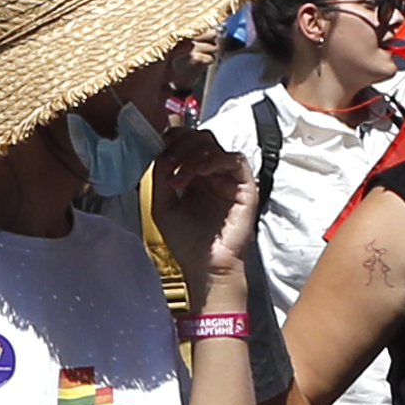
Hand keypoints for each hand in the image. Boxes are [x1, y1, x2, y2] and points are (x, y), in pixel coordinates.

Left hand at [152, 127, 258, 304]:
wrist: (205, 266)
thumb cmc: (186, 241)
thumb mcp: (162, 206)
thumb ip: (160, 178)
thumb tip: (161, 152)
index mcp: (192, 175)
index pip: (185, 142)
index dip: (173, 139)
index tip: (158, 149)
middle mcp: (211, 173)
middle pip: (199, 138)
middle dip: (180, 146)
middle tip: (167, 164)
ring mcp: (228, 178)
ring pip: (214, 146)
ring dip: (192, 157)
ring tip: (179, 181)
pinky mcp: (245, 186)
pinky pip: (234, 160)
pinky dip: (215, 160)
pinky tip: (201, 173)